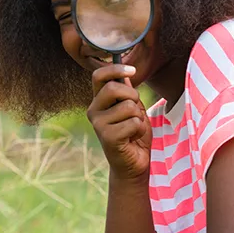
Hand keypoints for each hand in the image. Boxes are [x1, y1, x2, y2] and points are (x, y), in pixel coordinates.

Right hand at [87, 65, 151, 179]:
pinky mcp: (107, 137)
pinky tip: (133, 138)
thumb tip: (125, 73)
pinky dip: (139, 129)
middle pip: (114, 88)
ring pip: (128, 106)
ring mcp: (98, 124)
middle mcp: (93, 110)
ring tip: (134, 128)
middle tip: (135, 111)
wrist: (134, 163)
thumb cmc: (134, 134)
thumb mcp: (133, 108)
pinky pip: (133, 122)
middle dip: (133, 96)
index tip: (132, 70)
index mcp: (98, 101)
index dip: (115, 68)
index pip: (98, 76)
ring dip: (139, 117)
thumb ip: (127, 92)